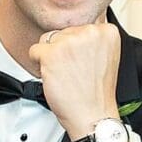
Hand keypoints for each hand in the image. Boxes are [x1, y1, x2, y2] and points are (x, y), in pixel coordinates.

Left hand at [28, 18, 121, 139]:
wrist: (93, 114)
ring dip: (52, 57)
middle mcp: (89, 32)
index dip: (78, 47)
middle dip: (64, 51)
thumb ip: (92, 39)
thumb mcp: (105, 57)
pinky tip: (55, 76)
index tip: (86, 62)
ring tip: (67, 74)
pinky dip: (39, 64)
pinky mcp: (51, 53)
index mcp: (106, 31)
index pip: (79, 27)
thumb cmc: (97, 92)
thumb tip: (73, 30)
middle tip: (76, 71)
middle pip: (63, 32)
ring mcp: (69, 42)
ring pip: (48, 40)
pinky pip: (34, 50)